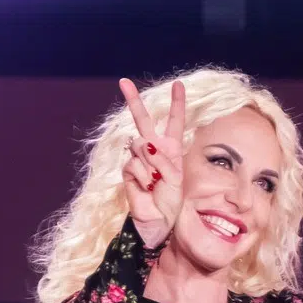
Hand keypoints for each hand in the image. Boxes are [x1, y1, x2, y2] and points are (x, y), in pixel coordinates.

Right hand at [119, 78, 186, 248]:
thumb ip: (164, 160)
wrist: (158, 220)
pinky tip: (147, 186)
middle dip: (133, 100)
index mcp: (171, 149)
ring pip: (140, 144)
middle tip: (124, 81)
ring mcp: (139, 159)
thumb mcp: (176, 178)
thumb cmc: (171, 201)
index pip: (174, 122)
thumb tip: (145, 146)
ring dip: (151, 163)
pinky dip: (144, 175)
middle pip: (142, 120)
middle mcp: (154, 149)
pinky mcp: (128, 170)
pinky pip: (134, 163)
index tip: (178, 84)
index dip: (176, 103)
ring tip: (156, 181)